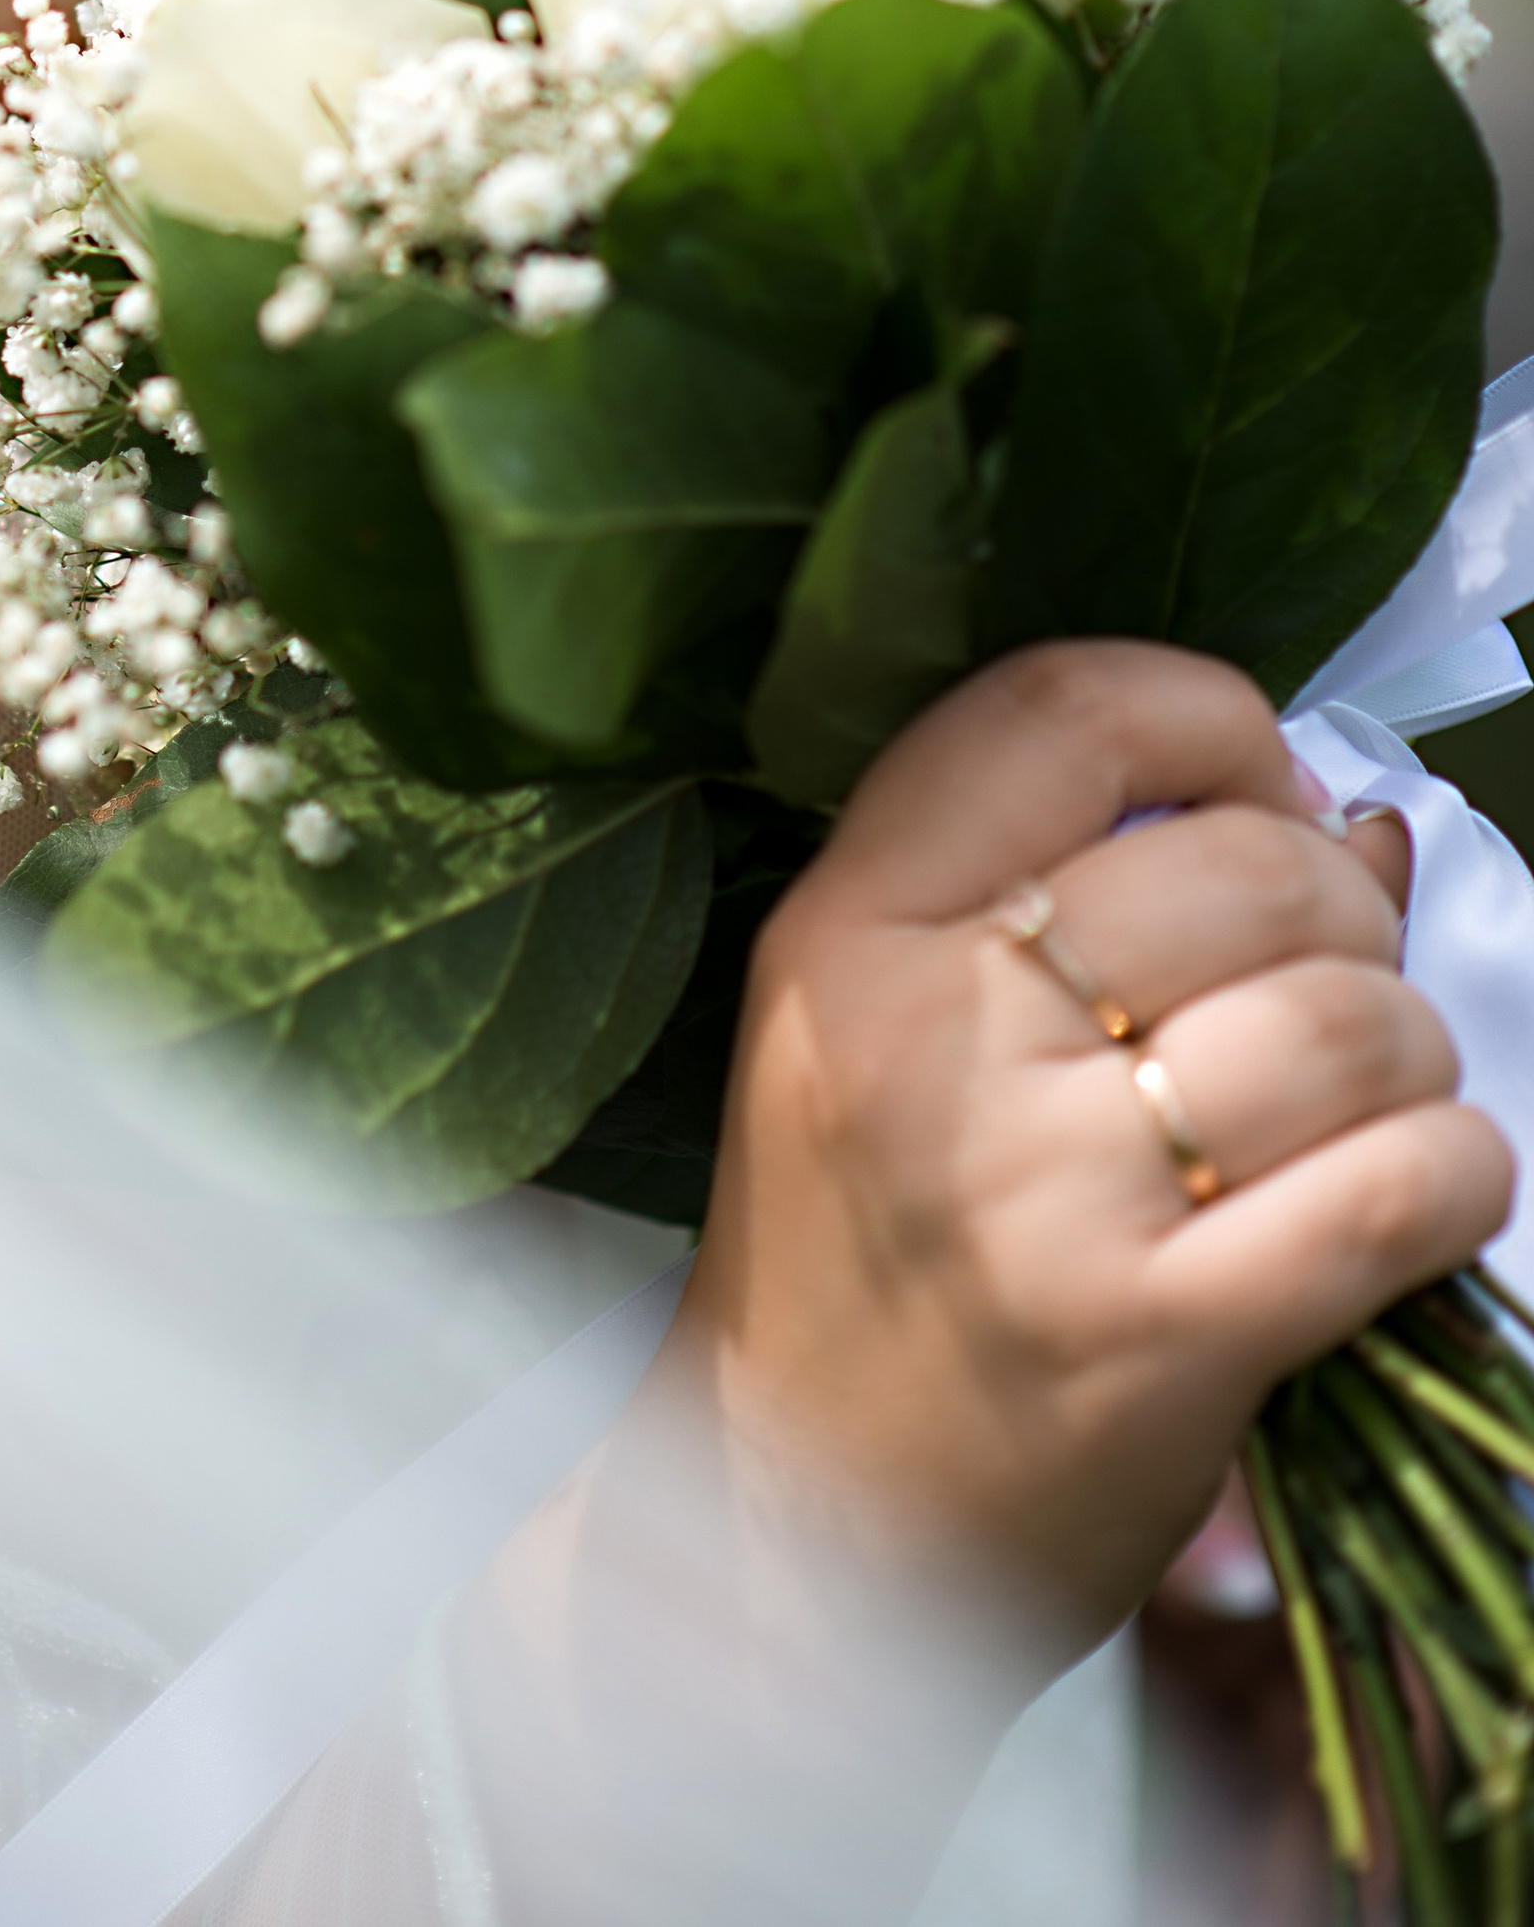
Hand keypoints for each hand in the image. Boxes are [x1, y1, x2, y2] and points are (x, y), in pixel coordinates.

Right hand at [670, 641, 1512, 1642]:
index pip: (1064, 711)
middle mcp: (932, 1042)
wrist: (797, 1540)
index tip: (1253, 794)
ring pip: (1346, 1020)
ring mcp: (1046, 1195)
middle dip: (1340, 910)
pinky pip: (1403, 1189)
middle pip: (1246, 864)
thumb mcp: (876, 1027)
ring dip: (1409, 1049)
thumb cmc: (861, 1259)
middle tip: (1317, 982)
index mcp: (845, 932)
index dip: (1211, 718)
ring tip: (1357, 1101)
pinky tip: (1411, 1191)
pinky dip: (1454, 1172)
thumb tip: (1354, 817)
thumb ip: (1068, 891)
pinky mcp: (1160, 1342)